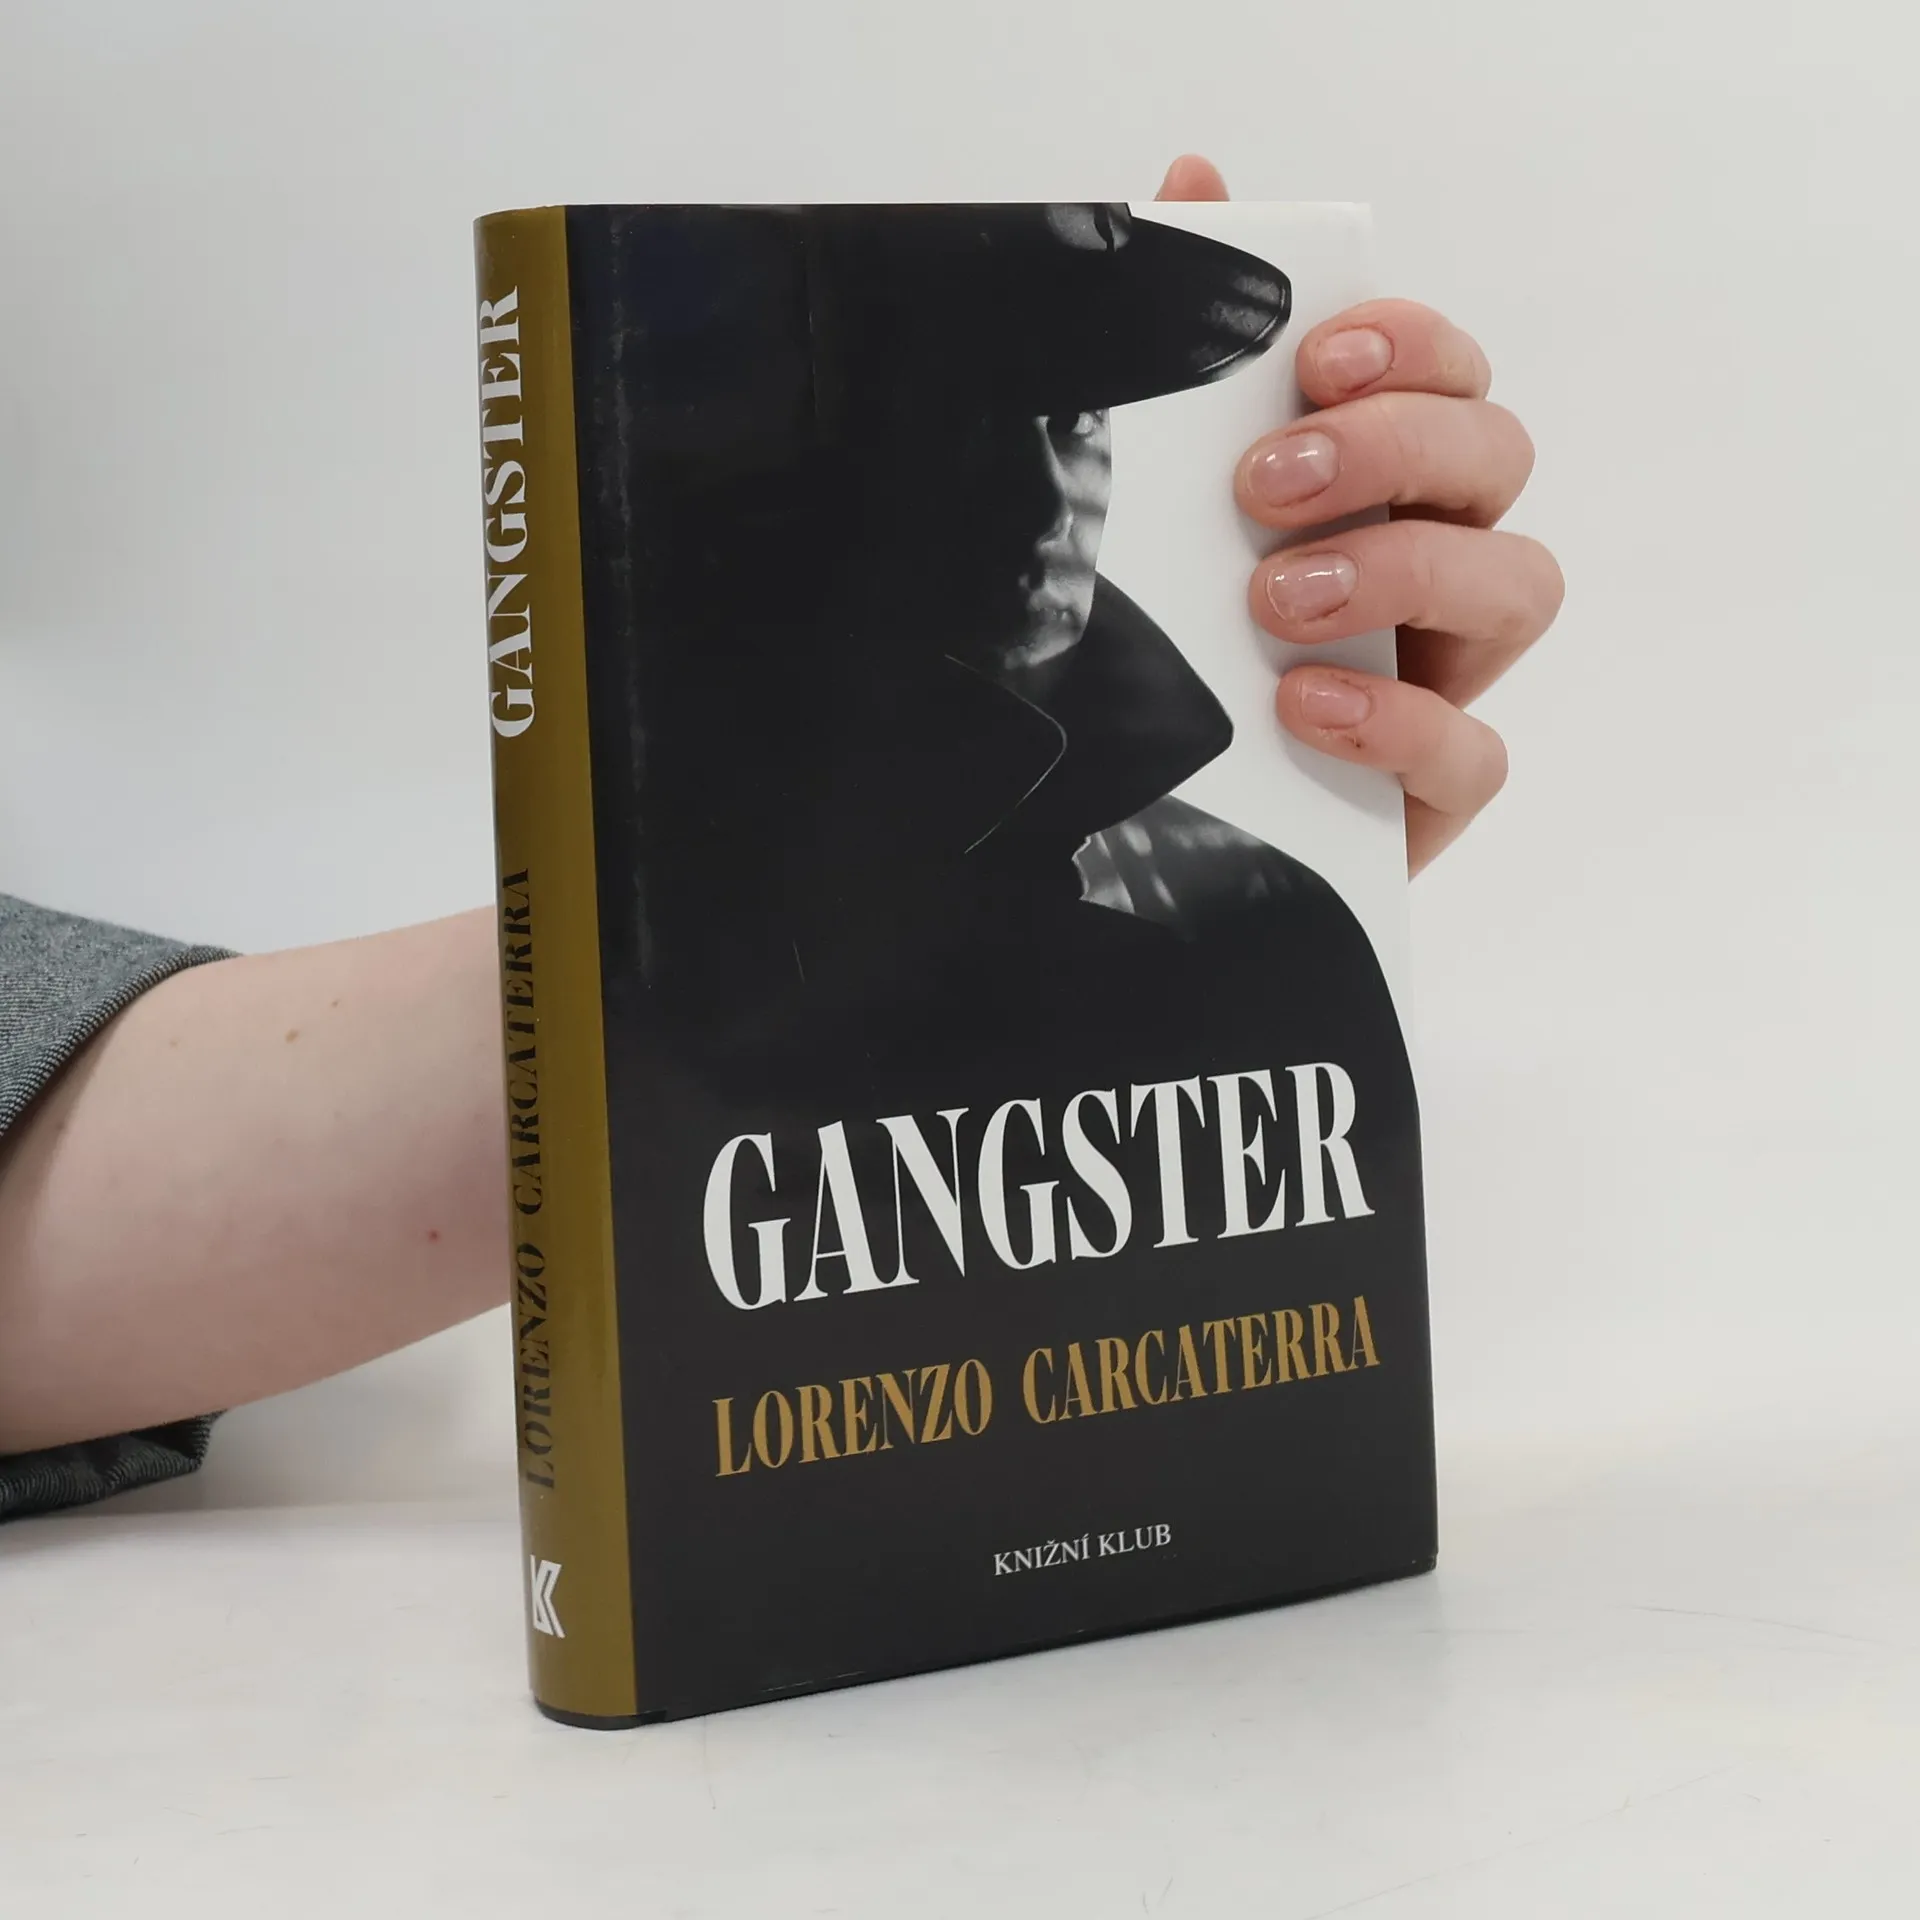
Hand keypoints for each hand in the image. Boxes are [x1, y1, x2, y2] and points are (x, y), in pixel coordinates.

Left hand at [1157, 155, 1562, 874]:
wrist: (1101, 817)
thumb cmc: (1147, 640)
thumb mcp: (1143, 495)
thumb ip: (1182, 347)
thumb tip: (1193, 179)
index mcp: (1374, 482)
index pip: (1447, 374)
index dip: (1409, 347)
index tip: (1315, 362)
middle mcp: (1427, 561)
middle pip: (1494, 458)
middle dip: (1396, 450)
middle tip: (1267, 485)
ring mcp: (1441, 671)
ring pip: (1519, 587)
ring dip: (1408, 571)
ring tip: (1278, 599)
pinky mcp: (1427, 788)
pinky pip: (1475, 753)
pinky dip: (1403, 722)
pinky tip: (1305, 705)